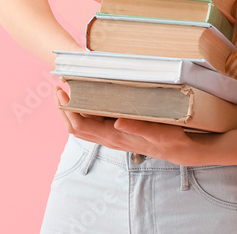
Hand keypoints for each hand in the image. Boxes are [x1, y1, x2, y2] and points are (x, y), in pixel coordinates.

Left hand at [54, 87, 198, 165]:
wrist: (178, 150)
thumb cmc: (170, 139)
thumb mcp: (159, 132)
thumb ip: (138, 126)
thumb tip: (117, 121)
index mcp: (115, 136)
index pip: (80, 126)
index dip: (67, 109)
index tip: (62, 90)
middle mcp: (109, 139)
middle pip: (75, 127)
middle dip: (63, 108)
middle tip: (59, 86)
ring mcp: (111, 137)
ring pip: (81, 128)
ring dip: (71, 111)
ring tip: (68, 91)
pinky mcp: (116, 134)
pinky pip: (92, 126)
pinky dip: (83, 113)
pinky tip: (87, 101)